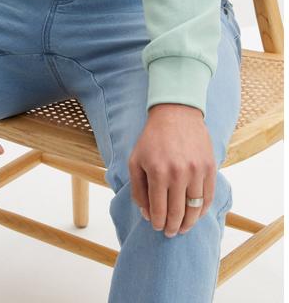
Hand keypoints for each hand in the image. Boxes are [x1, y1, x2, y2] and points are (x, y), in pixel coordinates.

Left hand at [128, 103, 215, 236]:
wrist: (176, 113)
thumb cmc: (152, 138)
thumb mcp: (136, 160)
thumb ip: (138, 189)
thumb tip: (146, 214)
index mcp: (157, 172)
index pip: (159, 210)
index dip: (157, 223)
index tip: (157, 228)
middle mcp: (178, 174)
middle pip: (178, 213)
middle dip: (173, 228)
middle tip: (170, 233)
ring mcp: (197, 171)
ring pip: (195, 209)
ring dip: (189, 223)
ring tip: (183, 228)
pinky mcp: (210, 167)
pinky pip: (208, 197)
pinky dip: (202, 210)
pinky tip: (196, 214)